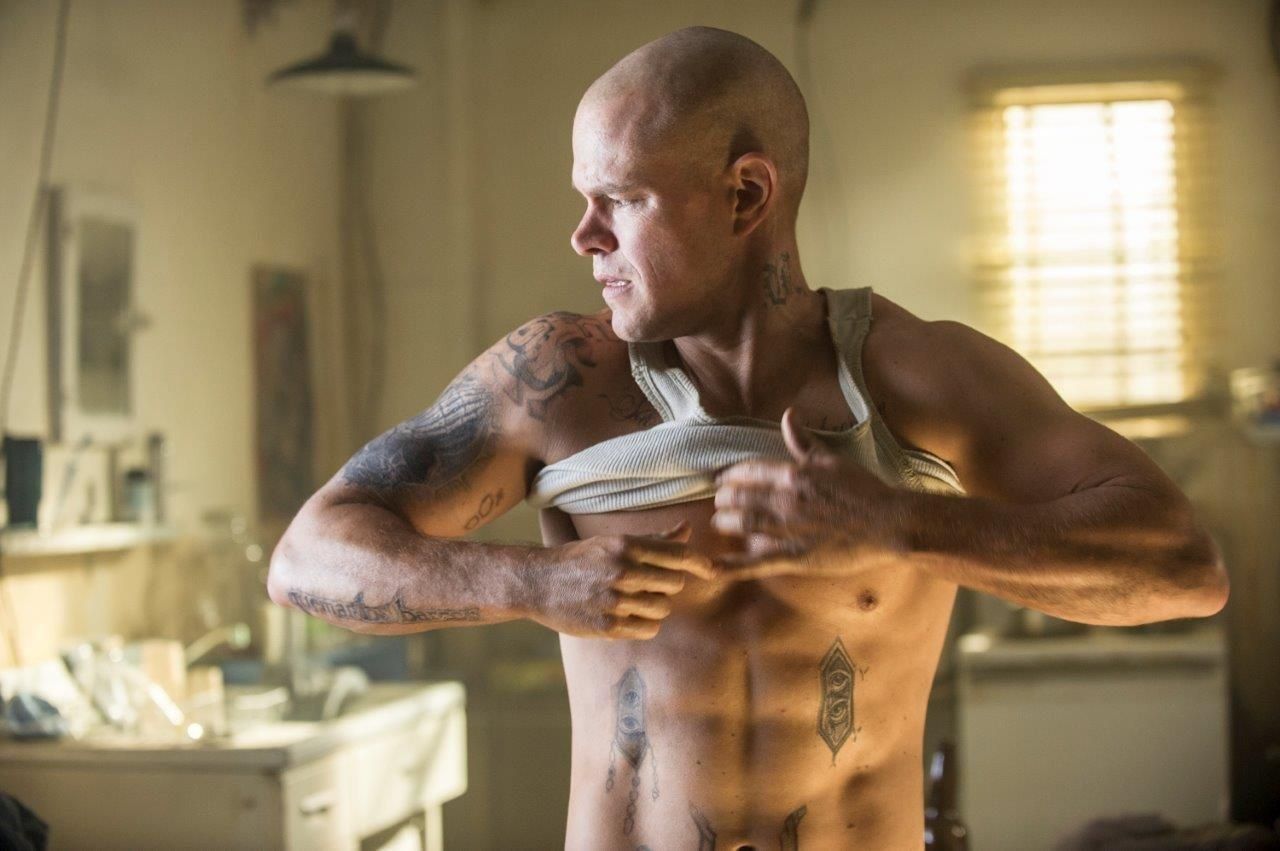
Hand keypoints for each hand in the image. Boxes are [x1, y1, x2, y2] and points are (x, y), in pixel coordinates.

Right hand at [525, 521, 715, 639]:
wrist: (538, 582)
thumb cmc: (581, 559)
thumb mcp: (613, 542)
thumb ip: (654, 540)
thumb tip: (687, 529)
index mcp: (624, 545)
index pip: (679, 556)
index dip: (701, 564)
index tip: (711, 570)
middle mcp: (621, 571)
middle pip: (675, 583)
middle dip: (669, 584)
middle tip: (650, 583)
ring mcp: (614, 600)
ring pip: (663, 608)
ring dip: (656, 606)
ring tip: (636, 599)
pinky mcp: (607, 626)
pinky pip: (649, 629)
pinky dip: (645, 624)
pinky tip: (629, 615)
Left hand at [710, 407, 905, 579]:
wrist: (889, 523)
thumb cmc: (863, 490)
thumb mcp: (832, 460)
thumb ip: (804, 441)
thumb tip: (788, 415)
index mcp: (794, 475)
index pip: (748, 470)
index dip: (730, 474)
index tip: (721, 478)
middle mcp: (785, 501)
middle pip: (738, 497)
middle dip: (723, 498)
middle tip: (720, 500)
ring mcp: (788, 530)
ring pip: (741, 523)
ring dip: (724, 521)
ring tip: (720, 521)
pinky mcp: (794, 557)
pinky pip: (755, 562)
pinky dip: (731, 565)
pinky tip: (712, 567)